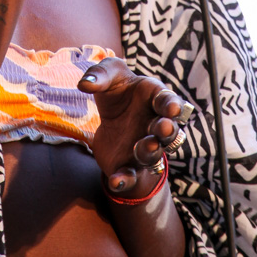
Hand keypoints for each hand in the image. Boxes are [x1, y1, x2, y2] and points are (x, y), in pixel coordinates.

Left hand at [78, 57, 190, 196]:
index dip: (172, 105)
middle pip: (168, 132)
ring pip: (153, 154)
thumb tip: (84, 84)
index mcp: (156, 99)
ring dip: (150, 151)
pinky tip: (115, 182)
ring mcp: (145, 148)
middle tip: (164, 127)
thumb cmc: (119, 90)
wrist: (114, 118)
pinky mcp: (129, 166)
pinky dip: (124, 181)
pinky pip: (130, 177)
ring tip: (145, 145)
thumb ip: (99, 74)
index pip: (168, 101)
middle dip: (167, 130)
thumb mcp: (109, 74)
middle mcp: (155, 126)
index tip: (173, 107)